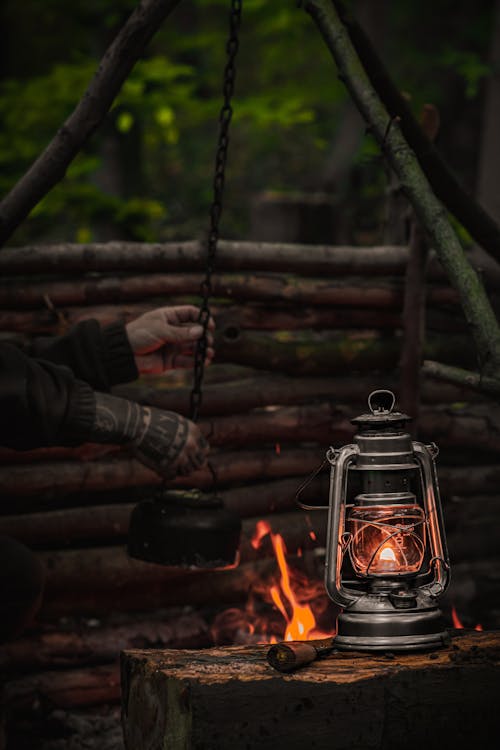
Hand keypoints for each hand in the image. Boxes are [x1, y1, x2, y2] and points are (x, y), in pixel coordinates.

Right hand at [90, 392, 208, 477]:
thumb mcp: (176, 421)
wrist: (137, 426)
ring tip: (171, 466)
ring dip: (180, 470)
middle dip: (191, 464)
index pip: (205, 449)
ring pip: (188, 472)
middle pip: (199, 464)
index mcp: (193, 432)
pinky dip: (167, 474)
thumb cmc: (151, 420)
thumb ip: (185, 433)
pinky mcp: (168, 467)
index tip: (193, 457)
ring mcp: (181, 458)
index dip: (198, 454)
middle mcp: (191, 446)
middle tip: (183, 465)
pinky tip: (161, 468)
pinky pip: (173, 476)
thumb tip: (189, 442)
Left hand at [126, 305, 214, 374]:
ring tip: (209, 353)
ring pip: (192, 347)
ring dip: (202, 350)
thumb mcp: (160, 330)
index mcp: (169, 317)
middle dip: (203, 336)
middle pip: (194, 332)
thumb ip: (181, 333)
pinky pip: (186, 361)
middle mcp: (173, 331)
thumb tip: (201, 332)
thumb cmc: (138, 335)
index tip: (210, 325)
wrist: (124, 354)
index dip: (201, 318)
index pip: (190, 314)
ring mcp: (172, 346)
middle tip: (207, 341)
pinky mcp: (170, 360)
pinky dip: (195, 361)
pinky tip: (203, 362)